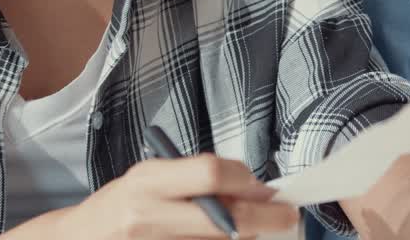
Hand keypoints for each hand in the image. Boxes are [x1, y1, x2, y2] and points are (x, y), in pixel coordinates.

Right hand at [48, 155, 298, 239]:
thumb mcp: (152, 179)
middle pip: (225, 221)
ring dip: (248, 239)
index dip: (248, 181)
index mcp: (147, 180)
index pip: (211, 174)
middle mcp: (147, 214)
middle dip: (266, 219)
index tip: (269, 189)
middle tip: (288, 216)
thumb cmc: (121, 205)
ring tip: (258, 231)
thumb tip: (256, 188)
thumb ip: (197, 179)